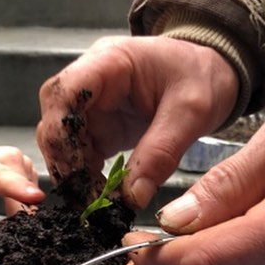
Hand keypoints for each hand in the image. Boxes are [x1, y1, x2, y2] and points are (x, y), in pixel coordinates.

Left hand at [0, 133, 44, 223]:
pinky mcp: (24, 164)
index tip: (35, 197)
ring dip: (26, 206)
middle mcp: (0, 157)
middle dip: (26, 208)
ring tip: (10, 218)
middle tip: (21, 231)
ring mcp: (15, 159)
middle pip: (22, 183)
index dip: (18, 187)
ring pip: (30, 186)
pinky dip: (26, 200)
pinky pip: (32, 186)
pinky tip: (13, 205)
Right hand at [37, 35, 238, 208]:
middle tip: (87, 197)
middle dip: (65, 161)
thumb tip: (133, 198)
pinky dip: (86, 177)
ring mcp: (92, 107)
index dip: (60, 132)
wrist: (210, 73)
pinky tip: (102, 195)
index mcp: (109, 62)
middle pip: (54, 120)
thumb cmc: (201, 76)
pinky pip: (80, 155)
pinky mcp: (99, 129)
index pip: (63, 92)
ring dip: (74, 174)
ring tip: (97, 202)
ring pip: (61, 142)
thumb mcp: (191, 112)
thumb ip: (161, 152)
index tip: (76, 170)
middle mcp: (90, 82)